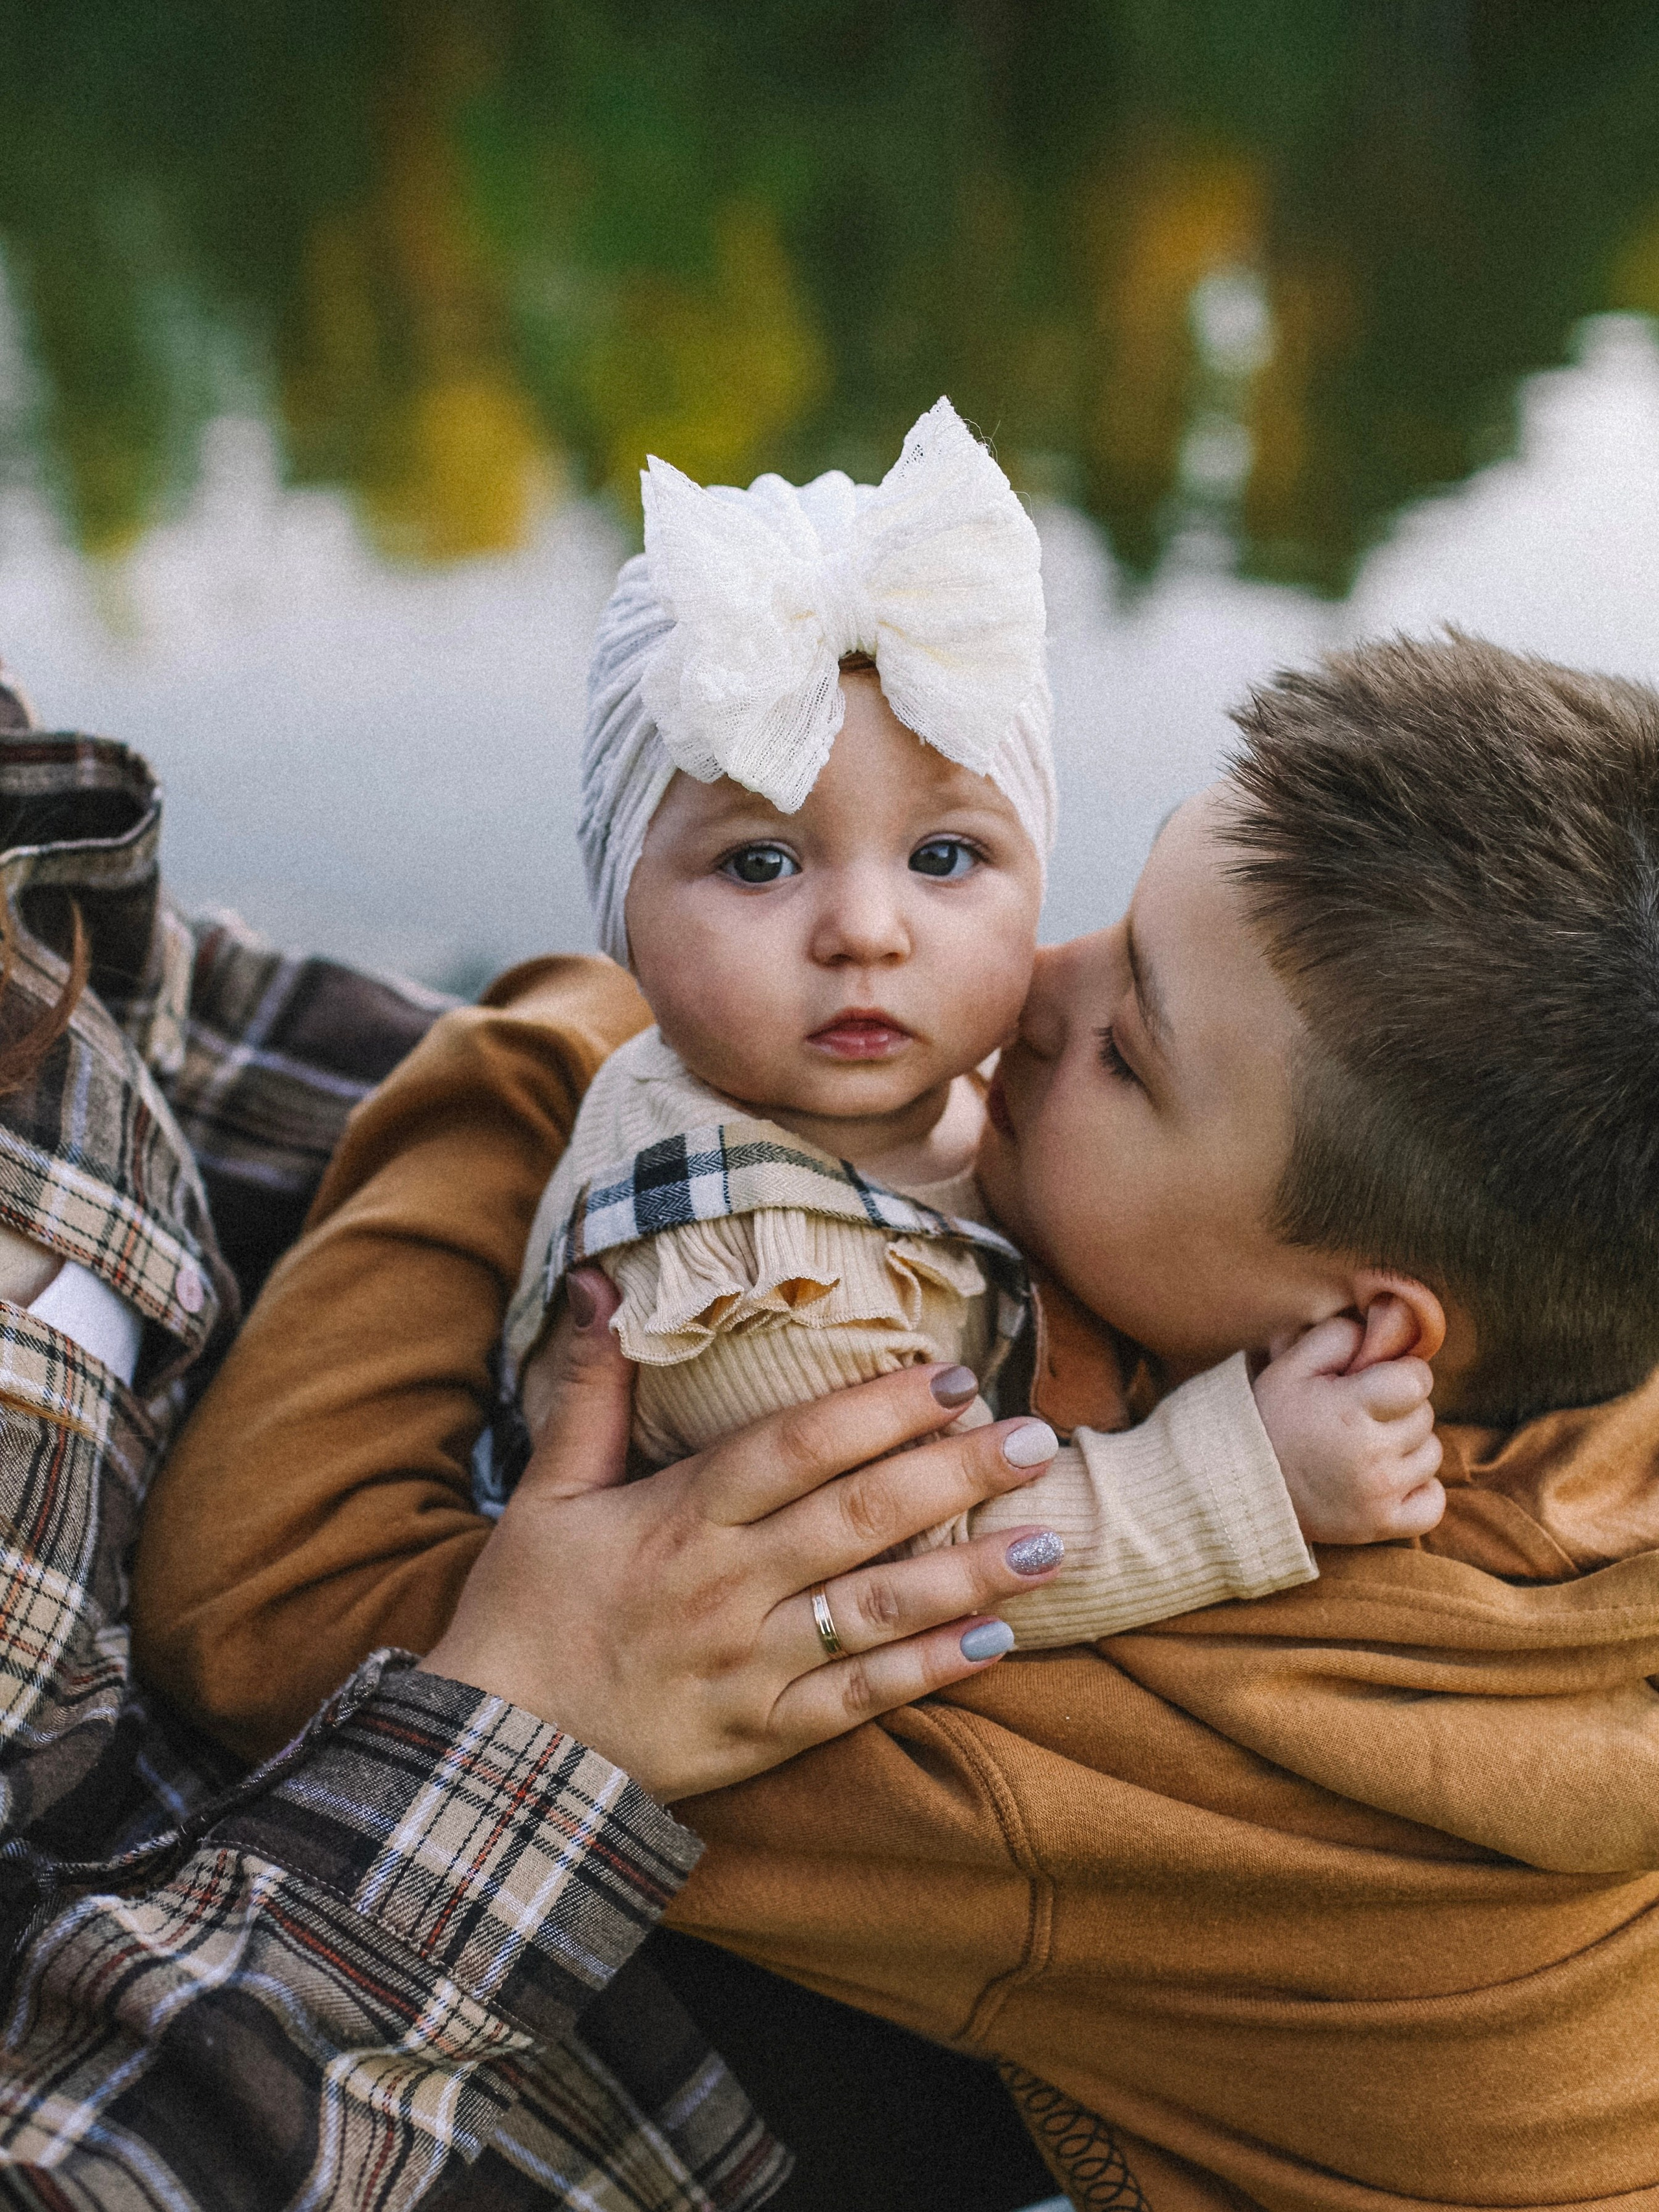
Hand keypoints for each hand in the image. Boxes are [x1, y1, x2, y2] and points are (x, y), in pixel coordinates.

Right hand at [422, 1271, 1063, 1802]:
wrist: (497, 1753)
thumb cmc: (525, 1609)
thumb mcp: (547, 1491)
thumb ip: (592, 1386)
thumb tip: (605, 1279)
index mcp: (679, 1518)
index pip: (795, 1449)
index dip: (879, 1410)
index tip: (951, 1377)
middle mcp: (725, 1588)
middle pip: (857, 1519)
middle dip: (954, 1475)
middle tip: (1034, 1438)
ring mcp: (750, 1667)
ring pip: (876, 1610)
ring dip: (970, 1574)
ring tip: (1051, 1540)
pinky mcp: (766, 1736)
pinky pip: (861, 1699)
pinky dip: (932, 1670)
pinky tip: (999, 1638)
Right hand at [1252, 1314, 1444, 1544]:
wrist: (1243, 1485)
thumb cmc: (1270, 1419)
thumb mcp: (1290, 1367)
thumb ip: (1336, 1338)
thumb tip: (1380, 1332)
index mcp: (1350, 1409)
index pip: (1417, 1380)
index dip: (1401, 1374)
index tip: (1375, 1381)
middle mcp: (1372, 1455)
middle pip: (1425, 1415)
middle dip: (1400, 1408)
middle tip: (1363, 1414)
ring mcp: (1380, 1495)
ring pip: (1431, 1455)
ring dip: (1408, 1446)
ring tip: (1368, 1446)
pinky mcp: (1382, 1526)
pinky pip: (1433, 1503)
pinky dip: (1420, 1489)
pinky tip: (1390, 1478)